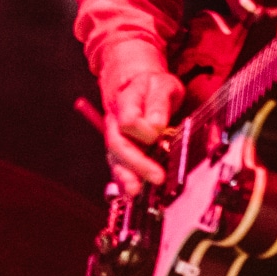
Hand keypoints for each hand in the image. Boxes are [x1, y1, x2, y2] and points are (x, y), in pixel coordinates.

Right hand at [104, 71, 180, 189]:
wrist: (133, 82)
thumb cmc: (152, 87)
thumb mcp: (162, 84)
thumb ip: (159, 102)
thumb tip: (156, 124)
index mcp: (126, 100)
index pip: (128, 119)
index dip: (143, 131)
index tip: (158, 135)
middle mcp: (114, 121)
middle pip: (117, 143)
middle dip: (137, 163)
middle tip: (157, 176)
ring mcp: (114, 137)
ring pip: (114, 158)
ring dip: (125, 177)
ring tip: (136, 191)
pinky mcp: (118, 151)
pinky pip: (117, 167)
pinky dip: (123, 182)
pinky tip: (131, 193)